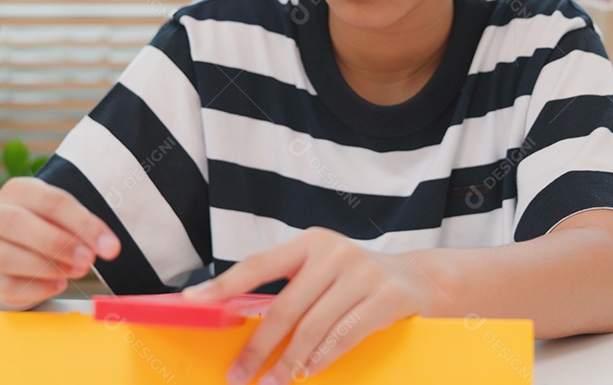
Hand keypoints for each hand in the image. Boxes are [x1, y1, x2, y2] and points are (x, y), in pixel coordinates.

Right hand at [0, 177, 120, 309]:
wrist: (11, 239)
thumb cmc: (44, 221)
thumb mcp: (61, 213)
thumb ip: (81, 226)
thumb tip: (106, 246)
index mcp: (17, 190)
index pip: (51, 202)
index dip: (83, 224)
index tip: (110, 246)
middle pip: (18, 224)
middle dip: (59, 244)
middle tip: (89, 259)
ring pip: (8, 257)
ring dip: (48, 267)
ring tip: (78, 271)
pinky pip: (7, 286)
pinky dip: (37, 288)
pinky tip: (59, 284)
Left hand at [182, 228, 428, 384]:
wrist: (418, 278)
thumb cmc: (354, 280)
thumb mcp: (321, 272)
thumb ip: (289, 290)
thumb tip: (238, 323)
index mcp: (309, 242)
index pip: (258, 264)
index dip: (224, 284)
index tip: (194, 301)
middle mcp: (334, 253)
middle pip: (284, 307)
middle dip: (258, 348)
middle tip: (238, 376)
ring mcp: (362, 273)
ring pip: (313, 327)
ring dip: (288, 363)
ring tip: (271, 384)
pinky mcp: (386, 297)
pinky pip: (344, 336)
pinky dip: (322, 358)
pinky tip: (307, 373)